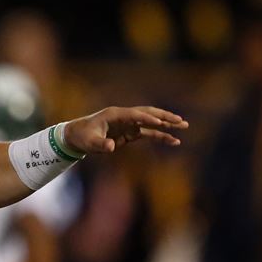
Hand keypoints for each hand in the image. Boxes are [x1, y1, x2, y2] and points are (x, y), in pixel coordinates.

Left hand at [63, 107, 186, 154]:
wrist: (76, 136)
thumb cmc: (82, 137)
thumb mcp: (89, 142)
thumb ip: (100, 144)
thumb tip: (111, 147)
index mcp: (115, 114)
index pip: (136, 115)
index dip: (148, 118)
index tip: (161, 123)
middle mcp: (124, 117)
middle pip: (148, 114)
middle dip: (165, 117)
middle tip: (181, 121)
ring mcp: (128, 124)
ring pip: (151, 122)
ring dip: (167, 124)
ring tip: (184, 126)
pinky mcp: (130, 133)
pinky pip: (149, 133)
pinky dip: (161, 136)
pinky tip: (174, 141)